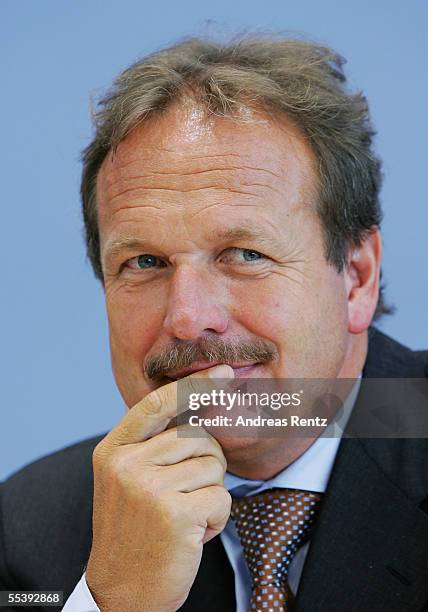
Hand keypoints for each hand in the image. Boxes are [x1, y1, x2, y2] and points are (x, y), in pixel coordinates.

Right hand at [85, 364, 233, 611]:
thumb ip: (153, 444)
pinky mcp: (173, 513)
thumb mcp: (127, 480)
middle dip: (207, 462)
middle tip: (188, 493)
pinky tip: (193, 535)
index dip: (193, 386)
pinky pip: (221, 497)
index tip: (222, 373)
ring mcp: (148, 488)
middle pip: (197, 435)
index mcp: (113, 451)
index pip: (157, 404)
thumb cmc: (134, 532)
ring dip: (210, 494)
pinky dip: (216, 518)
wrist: (120, 593)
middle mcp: (126, 464)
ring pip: (213, 466)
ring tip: (184, 517)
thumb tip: (200, 405)